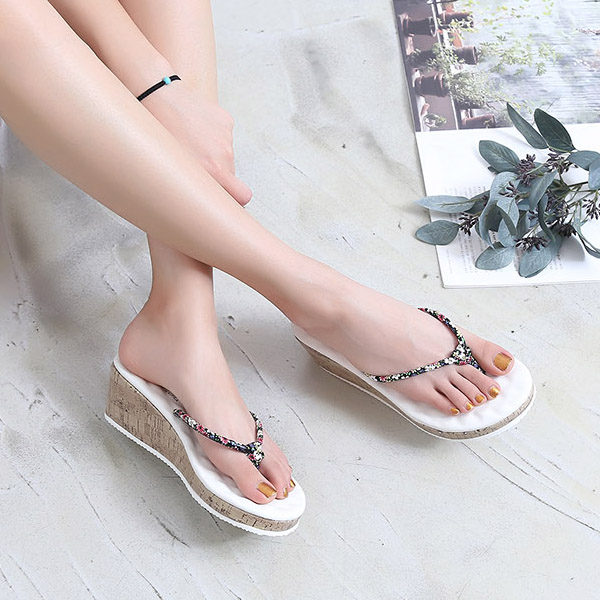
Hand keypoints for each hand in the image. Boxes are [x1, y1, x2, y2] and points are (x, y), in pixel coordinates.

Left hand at [142, 81, 251, 205]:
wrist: (158, 97)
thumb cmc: (161, 135)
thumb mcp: (175, 170)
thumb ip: (196, 187)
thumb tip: (203, 200)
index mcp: (214, 171)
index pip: (242, 195)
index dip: (236, 199)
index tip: (227, 198)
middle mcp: (225, 154)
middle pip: (229, 174)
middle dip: (217, 173)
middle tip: (194, 164)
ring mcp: (226, 136)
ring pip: (224, 154)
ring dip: (212, 152)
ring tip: (189, 142)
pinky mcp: (225, 120)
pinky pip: (223, 136)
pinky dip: (212, 135)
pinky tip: (194, 128)